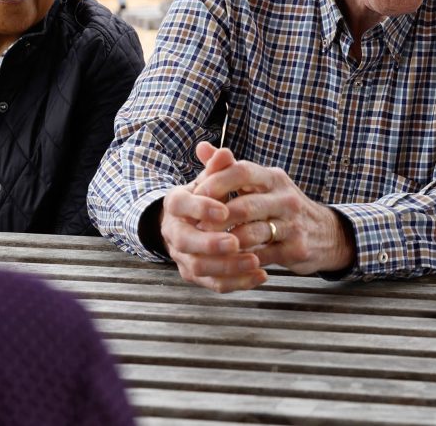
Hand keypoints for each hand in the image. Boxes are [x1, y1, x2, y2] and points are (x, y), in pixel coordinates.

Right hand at [158, 143, 267, 292]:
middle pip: (186, 242)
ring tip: (256, 260)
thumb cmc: (206, 195)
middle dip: (211, 244)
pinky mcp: (196, 275)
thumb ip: (218, 168)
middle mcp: (174, 232)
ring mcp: (183, 256)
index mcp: (176, 204)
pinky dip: (238, 282)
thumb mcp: (210, 179)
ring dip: (228, 267)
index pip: (181, 205)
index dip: (201, 209)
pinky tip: (261, 274)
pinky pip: (214, 284)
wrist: (192, 220)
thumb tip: (224, 151)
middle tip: (236, 243)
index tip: (224, 210)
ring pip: (200, 267)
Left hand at [194, 144, 355, 274]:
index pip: (242, 171)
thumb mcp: (262, 183)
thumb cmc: (282, 205)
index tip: (195, 195)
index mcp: (273, 178)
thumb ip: (229, 168)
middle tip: (194, 225)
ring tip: (207, 244)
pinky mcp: (295, 249)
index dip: (216, 182)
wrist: (325, 232)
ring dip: (226, 241)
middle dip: (217, 216)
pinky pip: (263, 256)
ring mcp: (292, 224)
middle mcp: (285, 198)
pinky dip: (242, 260)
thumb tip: (201, 147)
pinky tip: (227, 261)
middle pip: (245, 205)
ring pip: (253, 233)